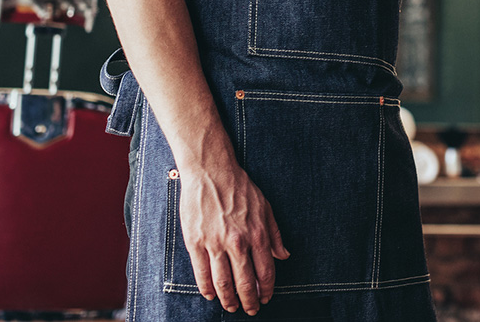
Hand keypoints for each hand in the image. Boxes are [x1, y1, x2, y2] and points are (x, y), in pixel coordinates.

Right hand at [178, 160, 290, 314]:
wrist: (211, 172)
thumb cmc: (240, 187)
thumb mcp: (265, 207)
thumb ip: (274, 233)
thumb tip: (283, 255)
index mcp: (257, 234)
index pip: (265, 271)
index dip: (267, 289)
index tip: (266, 298)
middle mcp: (238, 243)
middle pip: (245, 283)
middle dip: (249, 301)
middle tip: (251, 310)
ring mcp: (215, 244)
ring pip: (223, 283)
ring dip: (229, 300)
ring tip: (232, 306)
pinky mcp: (196, 243)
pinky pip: (202, 273)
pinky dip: (207, 289)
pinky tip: (211, 295)